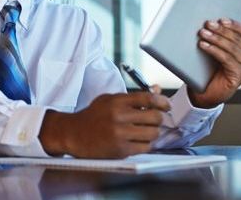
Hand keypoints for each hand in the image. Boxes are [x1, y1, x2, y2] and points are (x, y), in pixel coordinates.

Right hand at [38, 92, 170, 157]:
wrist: (73, 134)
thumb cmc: (93, 116)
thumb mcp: (110, 100)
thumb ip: (133, 97)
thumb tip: (157, 90)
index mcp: (117, 102)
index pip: (148, 98)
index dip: (162, 102)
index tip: (167, 106)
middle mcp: (119, 117)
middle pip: (155, 117)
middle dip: (159, 118)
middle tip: (155, 120)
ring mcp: (120, 134)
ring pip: (153, 133)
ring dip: (153, 132)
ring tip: (145, 131)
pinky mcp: (120, 150)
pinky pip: (145, 147)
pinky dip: (145, 144)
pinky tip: (138, 141)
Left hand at [188, 18, 240, 108]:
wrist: (205, 94)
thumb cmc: (209, 71)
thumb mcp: (215, 51)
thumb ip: (220, 38)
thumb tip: (217, 20)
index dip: (233, 24)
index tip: (220, 19)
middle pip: (236, 39)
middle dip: (220, 30)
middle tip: (207, 24)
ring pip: (231, 48)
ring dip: (215, 39)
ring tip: (202, 33)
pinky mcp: (239, 76)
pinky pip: (226, 58)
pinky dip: (214, 50)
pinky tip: (204, 45)